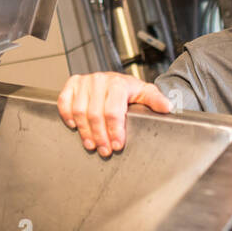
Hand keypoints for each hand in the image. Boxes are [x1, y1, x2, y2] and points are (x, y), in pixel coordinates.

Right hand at [57, 72, 172, 156]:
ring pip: (79, 110)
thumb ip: (156, 100)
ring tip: (91, 144)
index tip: (117, 145)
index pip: (113, 111)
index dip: (114, 130)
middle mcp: (100, 80)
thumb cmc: (130, 90)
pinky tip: (75, 126)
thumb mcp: (146, 93)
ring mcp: (85, 81)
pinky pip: (64, 101)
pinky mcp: (73, 84)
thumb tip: (167, 107)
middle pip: (95, 114)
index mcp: (119, 83)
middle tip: (105, 150)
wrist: (117, 80)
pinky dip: (67, 115)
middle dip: (100, 136)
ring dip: (84, 131)